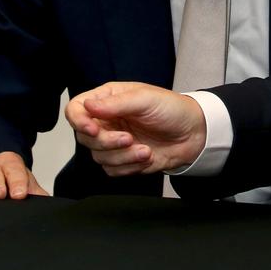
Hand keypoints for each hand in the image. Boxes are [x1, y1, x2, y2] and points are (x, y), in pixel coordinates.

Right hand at [65, 82, 206, 175]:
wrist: (194, 134)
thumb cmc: (172, 109)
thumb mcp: (145, 99)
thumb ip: (115, 103)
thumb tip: (87, 106)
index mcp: (107, 99)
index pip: (76, 109)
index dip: (78, 121)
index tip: (93, 129)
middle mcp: (106, 121)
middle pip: (84, 137)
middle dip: (107, 142)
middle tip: (129, 139)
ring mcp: (113, 141)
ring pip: (98, 157)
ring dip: (122, 157)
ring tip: (145, 150)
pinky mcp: (123, 160)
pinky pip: (112, 170)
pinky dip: (129, 167)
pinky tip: (146, 156)